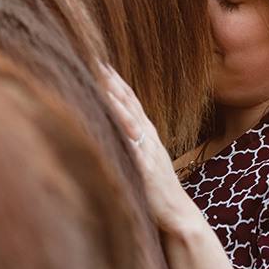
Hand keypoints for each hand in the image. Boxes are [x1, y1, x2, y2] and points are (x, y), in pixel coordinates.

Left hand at [101, 65, 198, 235]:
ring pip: (128, 116)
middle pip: (127, 99)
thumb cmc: (156, 187)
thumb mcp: (143, 156)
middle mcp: (147, 135)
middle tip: (92, 56)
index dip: (114, 77)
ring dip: (113, 96)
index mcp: (146, 132)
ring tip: (97, 77)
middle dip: (110, 78)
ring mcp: (147, 149)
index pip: (128, 97)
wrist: (177, 213)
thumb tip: (111, 125)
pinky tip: (107, 118)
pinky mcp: (144, 167)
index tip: (97, 57)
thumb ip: (129, 139)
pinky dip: (118, 130)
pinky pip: (129, 146)